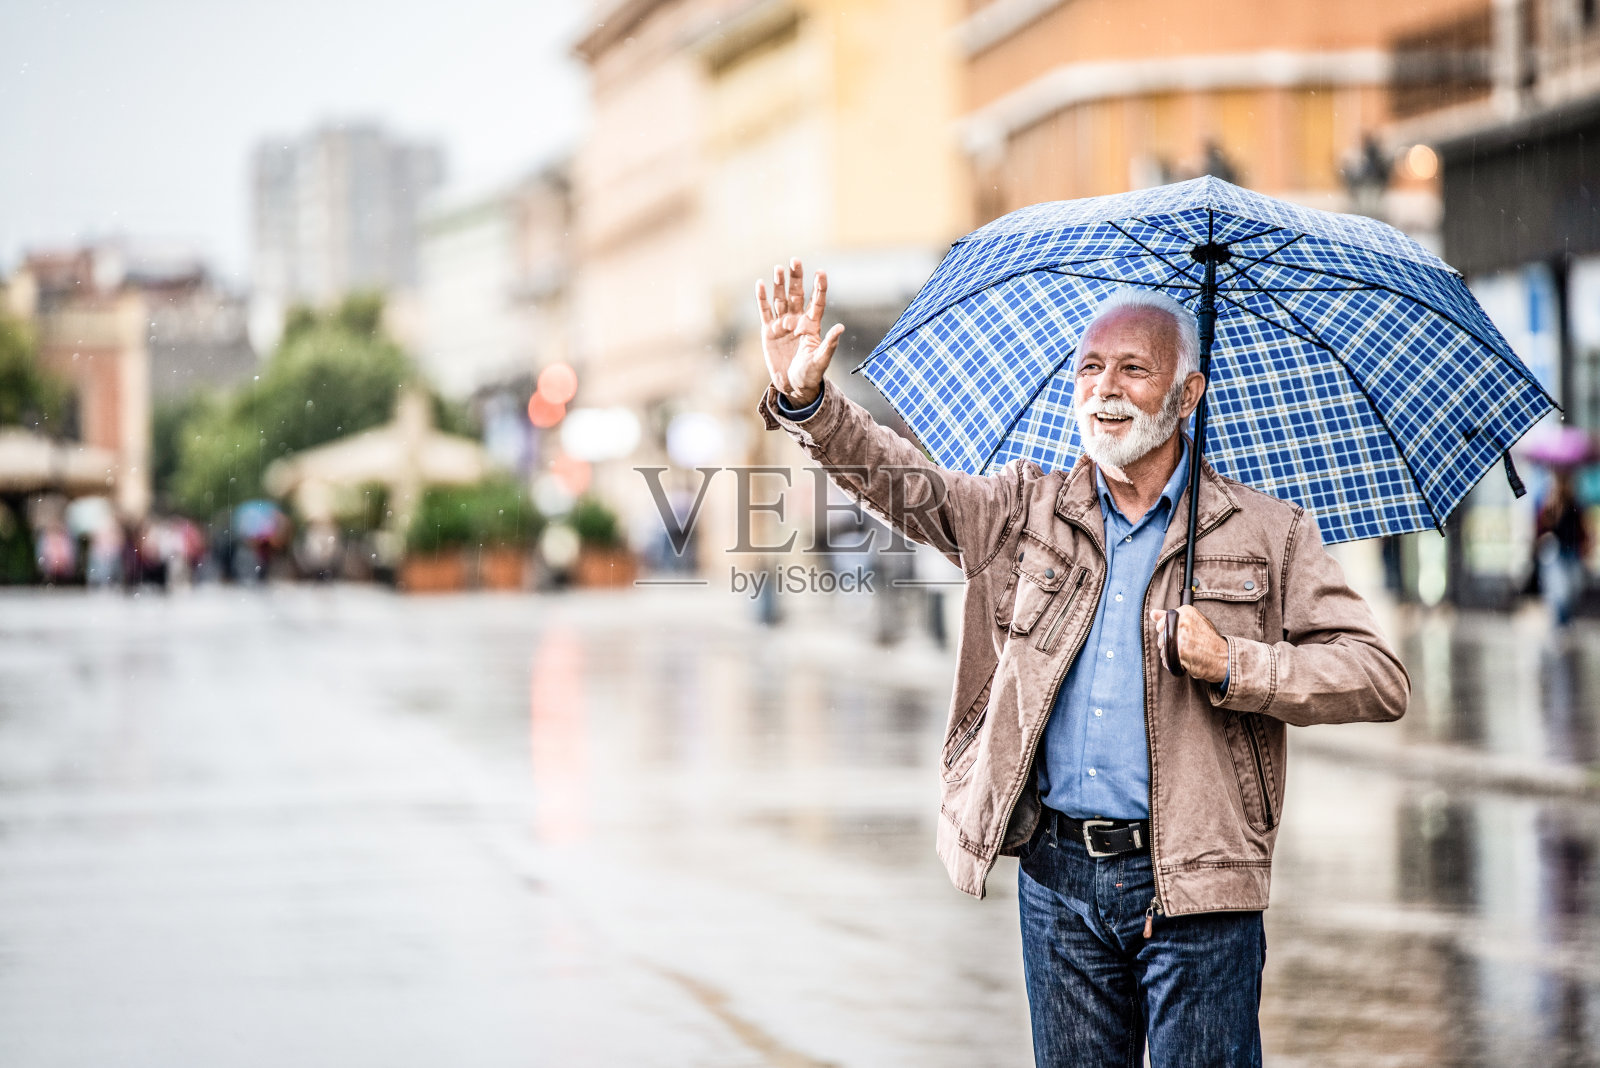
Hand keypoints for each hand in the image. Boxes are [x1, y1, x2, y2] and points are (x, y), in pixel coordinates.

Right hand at [756, 258, 843, 406]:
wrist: (793, 385)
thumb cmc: (810, 374)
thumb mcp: (821, 359)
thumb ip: (829, 343)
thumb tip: (840, 327)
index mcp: (812, 325)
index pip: (816, 301)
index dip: (819, 287)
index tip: (821, 272)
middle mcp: (797, 320)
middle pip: (797, 294)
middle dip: (796, 278)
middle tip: (795, 260)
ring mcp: (782, 324)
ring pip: (780, 299)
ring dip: (779, 284)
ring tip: (778, 268)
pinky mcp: (768, 330)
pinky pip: (765, 311)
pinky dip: (762, 298)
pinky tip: (760, 284)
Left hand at [1150, 606, 1228, 683]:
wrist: (1223, 657)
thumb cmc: (1209, 640)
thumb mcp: (1193, 622)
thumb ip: (1170, 617)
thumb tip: (1152, 613)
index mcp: (1186, 612)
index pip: (1161, 623)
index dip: (1167, 632)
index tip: (1177, 635)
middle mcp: (1183, 622)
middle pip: (1161, 636)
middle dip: (1168, 643)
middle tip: (1184, 646)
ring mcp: (1181, 636)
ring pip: (1162, 648)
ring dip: (1169, 654)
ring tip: (1185, 654)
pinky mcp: (1180, 651)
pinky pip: (1166, 658)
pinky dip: (1171, 662)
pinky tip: (1182, 661)